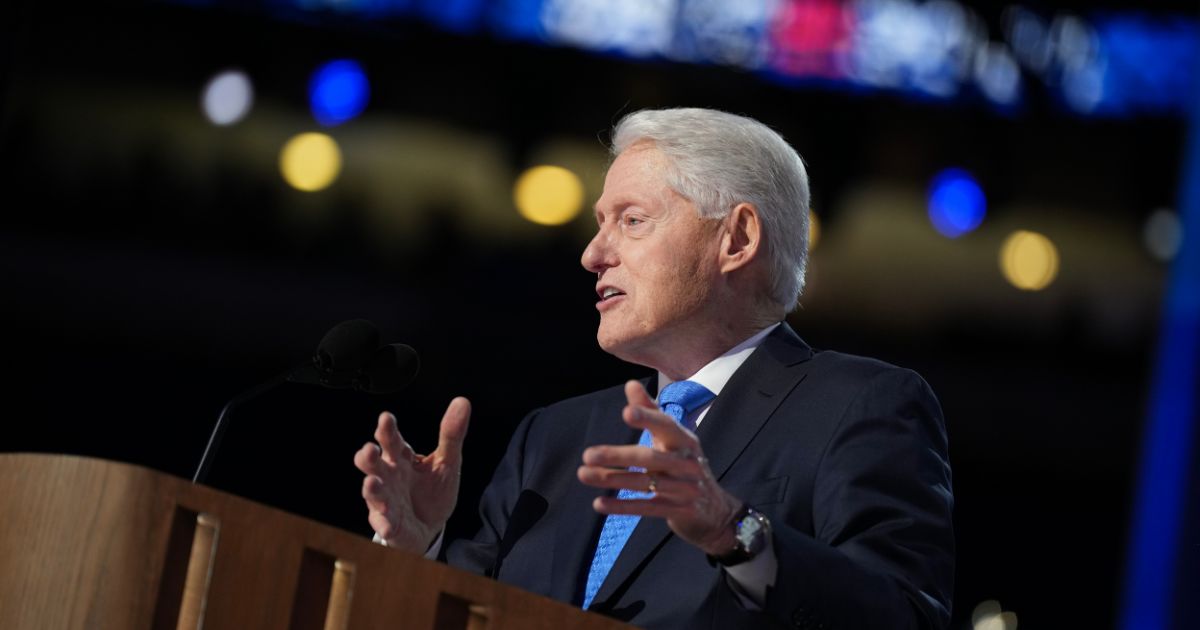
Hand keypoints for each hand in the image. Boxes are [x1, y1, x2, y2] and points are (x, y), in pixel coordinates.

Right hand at [353, 397, 469, 551]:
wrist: (431, 527)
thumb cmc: (432, 491)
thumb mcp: (447, 461)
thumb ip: (451, 434)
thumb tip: (462, 402)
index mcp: (402, 458)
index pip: (393, 441)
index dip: (388, 430)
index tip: (386, 418)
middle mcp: (389, 477)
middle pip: (375, 464)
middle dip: (368, 457)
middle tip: (369, 449)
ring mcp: (386, 500)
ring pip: (373, 493)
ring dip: (371, 488)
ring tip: (371, 482)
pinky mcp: (389, 523)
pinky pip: (384, 523)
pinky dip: (384, 523)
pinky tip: (388, 524)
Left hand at [577, 381, 741, 555]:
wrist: (716, 510)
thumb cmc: (685, 465)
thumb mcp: (673, 438)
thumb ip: (651, 411)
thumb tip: (630, 384)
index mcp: (685, 440)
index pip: (666, 426)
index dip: (648, 418)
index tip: (626, 412)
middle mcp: (687, 463)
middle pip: (650, 458)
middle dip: (617, 456)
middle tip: (587, 454)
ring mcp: (685, 489)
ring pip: (645, 483)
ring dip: (612, 479)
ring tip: (584, 474)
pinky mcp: (678, 511)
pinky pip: (647, 508)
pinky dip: (622, 506)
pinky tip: (599, 503)